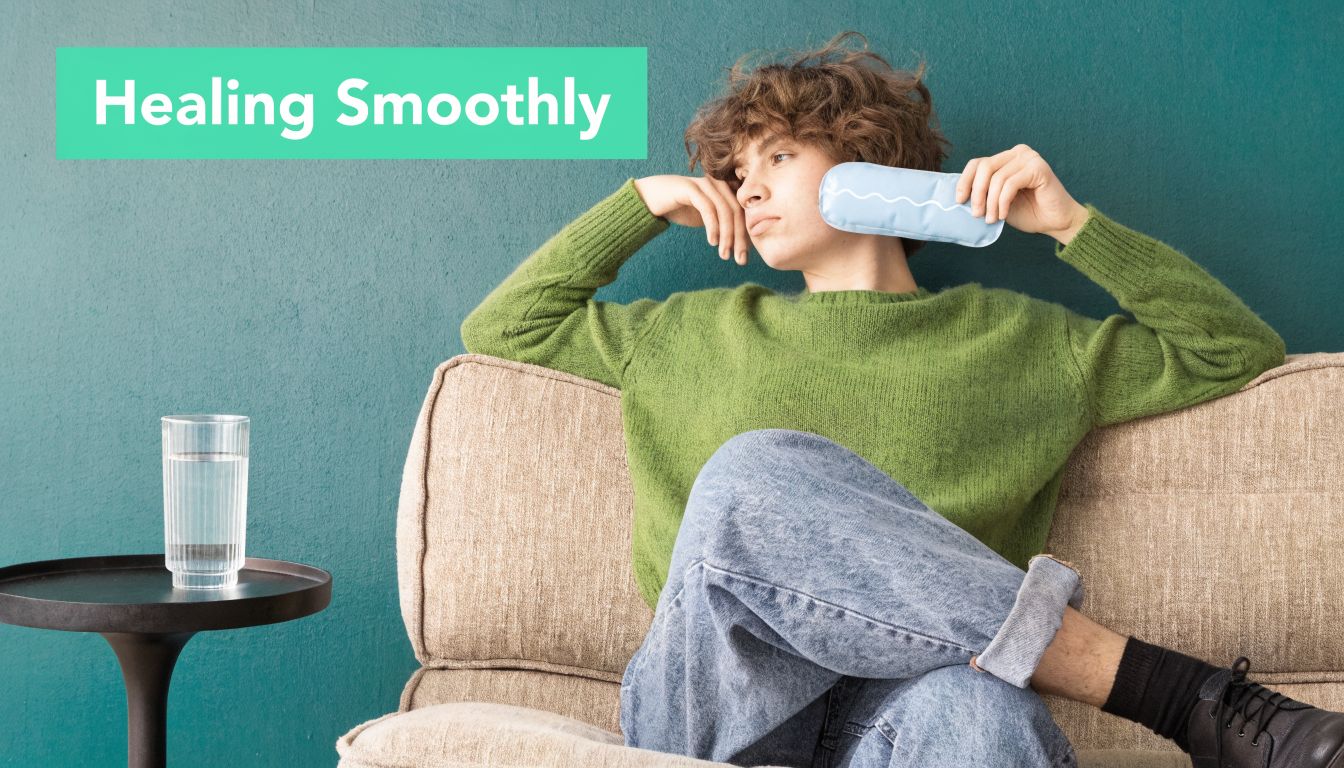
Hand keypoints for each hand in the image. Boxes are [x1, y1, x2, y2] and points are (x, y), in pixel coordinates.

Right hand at [633, 174, 750, 264]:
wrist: (648, 199)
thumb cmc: (679, 208)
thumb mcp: (705, 218)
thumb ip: (722, 225)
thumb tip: (740, 244)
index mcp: (724, 189)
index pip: (742, 213)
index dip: (745, 236)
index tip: (743, 258)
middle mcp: (717, 183)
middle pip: (737, 212)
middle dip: (739, 238)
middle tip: (739, 260)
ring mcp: (704, 184)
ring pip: (724, 211)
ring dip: (727, 235)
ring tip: (724, 254)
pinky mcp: (690, 188)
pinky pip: (707, 208)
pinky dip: (713, 226)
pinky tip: (712, 242)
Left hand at [954, 144, 1088, 240]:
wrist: (1054, 222)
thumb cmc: (1028, 212)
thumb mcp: (997, 201)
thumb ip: (983, 192)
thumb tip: (958, 194)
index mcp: (1006, 158)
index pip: (977, 163)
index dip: (965, 181)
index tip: (959, 201)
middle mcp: (1018, 153)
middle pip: (984, 167)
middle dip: (977, 193)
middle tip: (977, 214)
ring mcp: (1029, 158)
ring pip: (997, 178)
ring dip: (991, 203)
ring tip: (992, 219)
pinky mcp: (1038, 168)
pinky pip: (1010, 184)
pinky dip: (1003, 202)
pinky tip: (1004, 214)